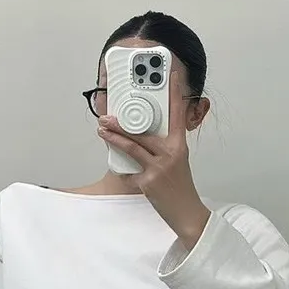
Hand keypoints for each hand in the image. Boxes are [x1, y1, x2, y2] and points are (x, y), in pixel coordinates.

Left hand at [97, 64, 211, 249]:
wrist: (186, 213)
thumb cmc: (180, 187)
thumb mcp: (176, 162)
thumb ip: (162, 148)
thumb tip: (140, 136)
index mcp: (180, 146)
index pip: (178, 114)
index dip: (176, 93)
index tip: (173, 76)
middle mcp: (172, 153)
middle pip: (144, 132)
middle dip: (122, 123)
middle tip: (106, 116)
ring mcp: (160, 167)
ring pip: (133, 146)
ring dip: (114, 138)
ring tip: (102, 130)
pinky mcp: (150, 181)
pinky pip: (130, 170)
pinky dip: (122, 167)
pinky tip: (116, 165)